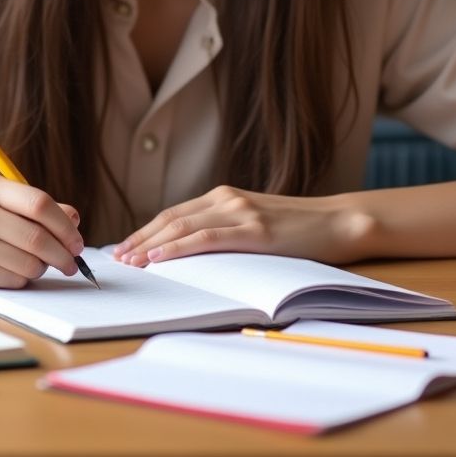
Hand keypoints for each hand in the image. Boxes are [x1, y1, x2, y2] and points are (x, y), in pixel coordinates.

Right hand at [0, 171, 84, 288]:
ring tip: (41, 266)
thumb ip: (36, 207)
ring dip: (42, 269)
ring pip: (25, 263)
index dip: (65, 226)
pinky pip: (9, 280)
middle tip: (71, 264)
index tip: (77, 242)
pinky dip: (22, 280)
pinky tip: (18, 274)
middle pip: (35, 237)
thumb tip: (74, 218)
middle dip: (61, 254)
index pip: (39, 204)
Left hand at [111, 185, 376, 266]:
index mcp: (224, 195)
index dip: (145, 231)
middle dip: (140, 239)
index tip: (124, 247)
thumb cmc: (299, 229)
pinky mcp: (254, 230)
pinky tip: (161, 256)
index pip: (174, 213)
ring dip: (151, 245)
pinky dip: (179, 247)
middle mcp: (227, 198)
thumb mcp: (255, 222)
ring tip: (130, 261)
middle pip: (171, 218)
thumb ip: (226, 228)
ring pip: (183, 226)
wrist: (339, 221)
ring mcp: (240, 212)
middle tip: (117, 258)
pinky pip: (207, 239)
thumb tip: (191, 251)